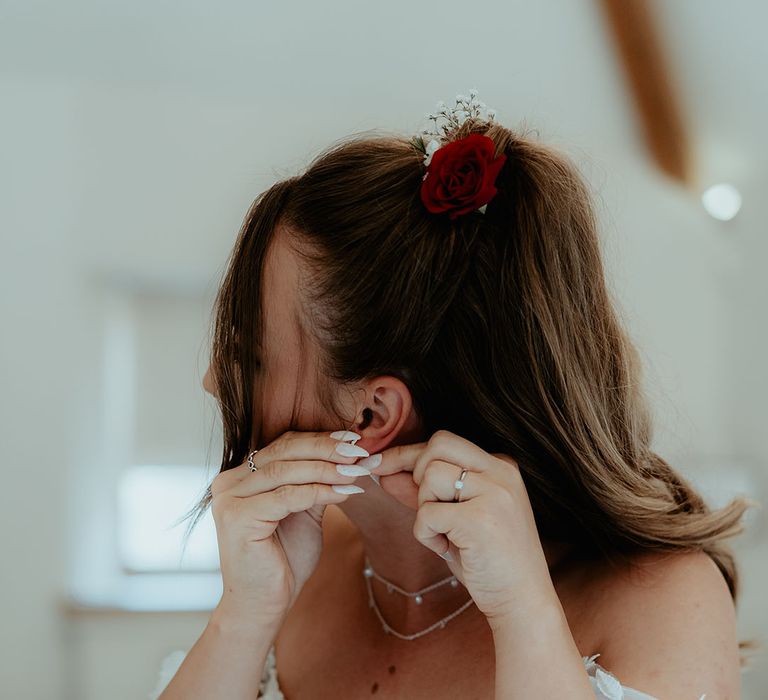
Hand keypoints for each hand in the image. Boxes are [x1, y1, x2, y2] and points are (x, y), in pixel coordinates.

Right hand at [210, 430, 367, 622]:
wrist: (264, 606)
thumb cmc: (284, 560)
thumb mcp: (305, 511)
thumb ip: (316, 482)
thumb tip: (349, 454)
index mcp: (241, 476)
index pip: (284, 445)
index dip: (320, 439)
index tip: (355, 439)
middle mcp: (229, 482)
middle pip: (285, 452)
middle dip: (327, 449)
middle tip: (361, 450)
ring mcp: (229, 499)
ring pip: (287, 471)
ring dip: (328, 469)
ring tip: (358, 470)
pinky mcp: (237, 518)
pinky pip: (288, 496)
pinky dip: (320, 491)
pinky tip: (346, 492)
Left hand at [368, 430, 558, 625]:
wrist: (523, 601)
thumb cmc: (488, 559)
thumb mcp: (456, 517)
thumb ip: (425, 490)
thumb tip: (382, 471)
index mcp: (500, 466)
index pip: (445, 442)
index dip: (408, 454)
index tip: (378, 464)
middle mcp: (501, 472)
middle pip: (438, 444)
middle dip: (416, 471)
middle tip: (428, 506)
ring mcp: (494, 493)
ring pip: (430, 475)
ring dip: (424, 508)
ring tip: (445, 534)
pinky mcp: (480, 519)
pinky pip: (426, 513)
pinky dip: (425, 534)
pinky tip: (447, 550)